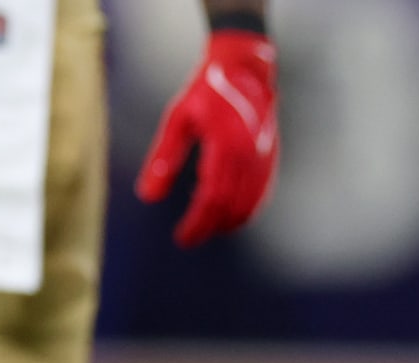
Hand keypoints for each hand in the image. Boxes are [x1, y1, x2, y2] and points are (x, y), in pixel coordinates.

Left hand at [135, 30, 278, 247]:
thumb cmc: (206, 91)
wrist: (245, 67)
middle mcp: (249, 152)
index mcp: (225, 143)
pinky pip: (263, 189)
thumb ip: (163, 158)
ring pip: (250, 201)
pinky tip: (233, 219)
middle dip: (209, 226)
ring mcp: (264, 153)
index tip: (182, 237)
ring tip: (208, 232)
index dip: (197, 221)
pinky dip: (249, 208)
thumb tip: (148, 196)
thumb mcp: (178, 119)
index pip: (211, 196)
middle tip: (188, 239)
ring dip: (229, 222)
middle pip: (230, 203)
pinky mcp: (271, 153)